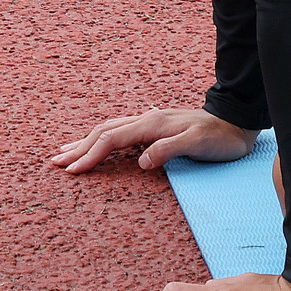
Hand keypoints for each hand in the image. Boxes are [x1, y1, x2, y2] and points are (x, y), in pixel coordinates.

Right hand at [49, 106, 256, 174]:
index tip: (71, 170)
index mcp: (152, 124)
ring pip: (110, 129)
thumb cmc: (218, 138)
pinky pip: (121, 131)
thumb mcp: (197, 144)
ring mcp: (150, 122)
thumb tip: (141, 161)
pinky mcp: (155, 127)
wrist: (235, 122)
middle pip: (103, 131)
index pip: (111, 139)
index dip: (89, 154)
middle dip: (78, 147)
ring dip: (86, 141)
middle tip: (54, 162)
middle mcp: (147, 120)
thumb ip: (168, 150)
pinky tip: (97, 144)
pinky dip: (102, 139)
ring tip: (67, 152)